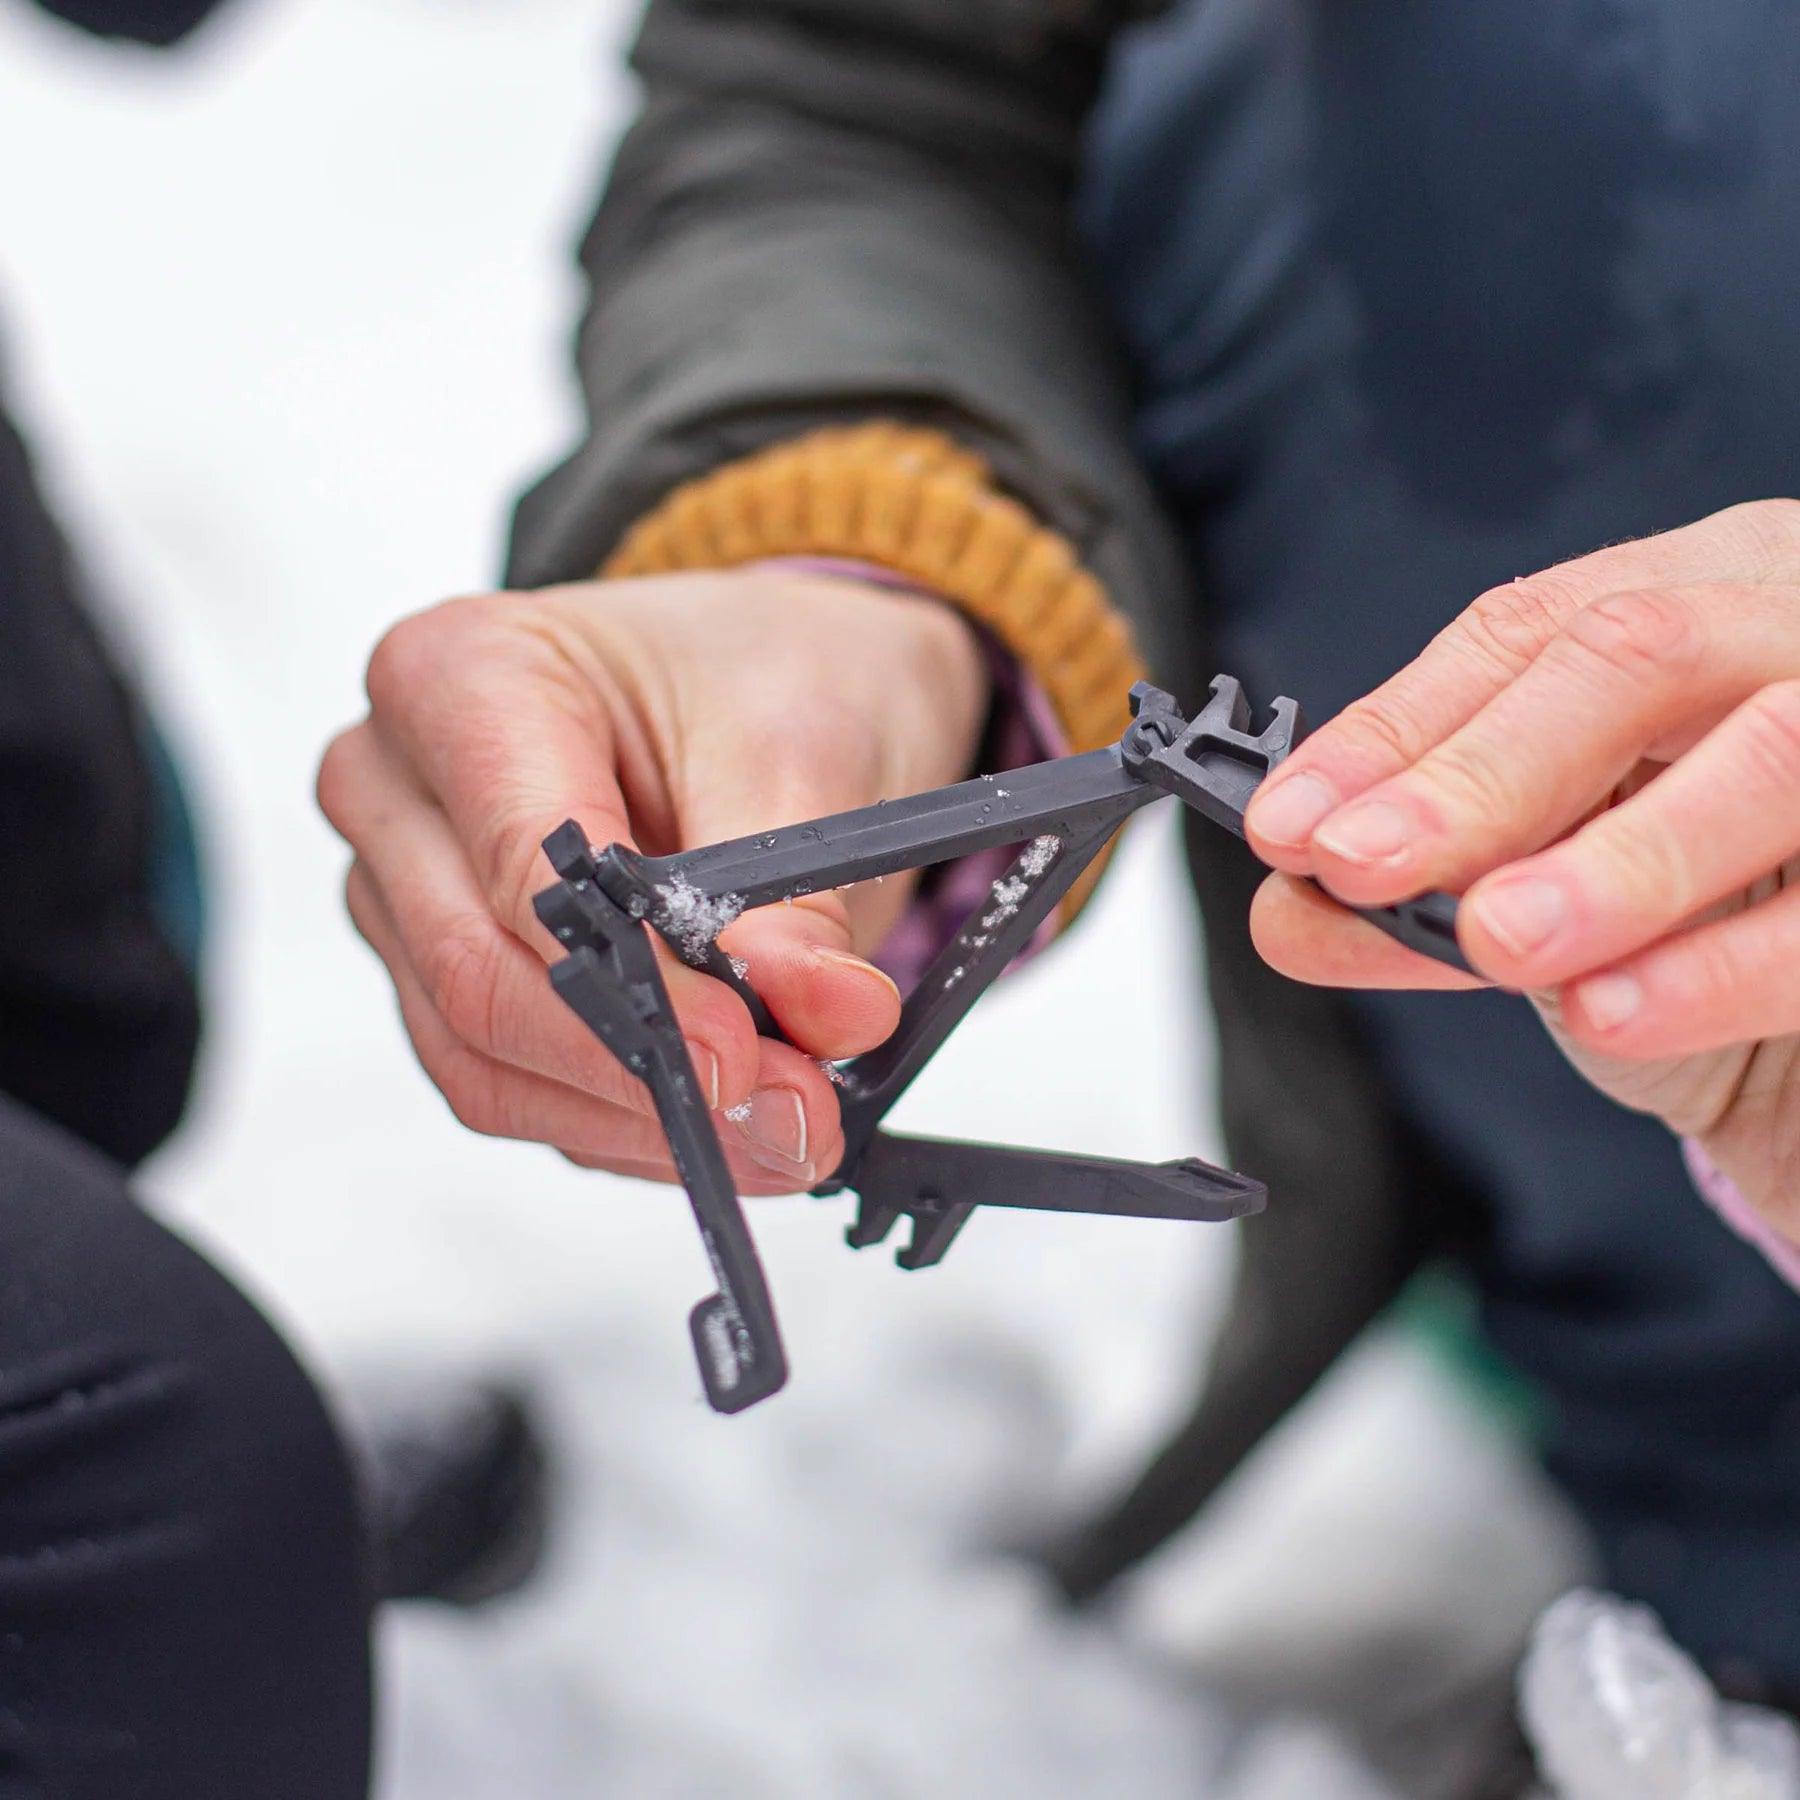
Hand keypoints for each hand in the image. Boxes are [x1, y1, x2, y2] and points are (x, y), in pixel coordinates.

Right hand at [319, 568, 987, 1192]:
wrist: (768, 681)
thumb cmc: (761, 674)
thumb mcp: (806, 756)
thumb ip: (796, 899)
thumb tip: (825, 1015)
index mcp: (460, 677)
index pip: (518, 867)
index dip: (632, 983)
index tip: (744, 1051)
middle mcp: (399, 788)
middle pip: (481, 976)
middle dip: (644, 1067)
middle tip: (792, 1107)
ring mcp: (407, 894)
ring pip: (485, 1058)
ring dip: (640, 1117)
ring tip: (785, 1123)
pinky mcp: (444, 977)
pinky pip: (512, 1086)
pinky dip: (625, 1122)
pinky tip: (725, 1119)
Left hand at [1241, 499, 1799, 1233]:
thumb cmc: (1716, 895)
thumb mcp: (1567, 868)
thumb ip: (1436, 887)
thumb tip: (1286, 911)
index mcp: (1698, 594)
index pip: (1525, 636)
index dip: (1395, 731)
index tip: (1287, 826)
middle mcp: (1790, 625)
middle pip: (1639, 660)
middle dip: (1483, 774)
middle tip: (1361, 868)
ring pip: (1772, 755)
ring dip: (1617, 859)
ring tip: (1493, 941)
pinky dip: (1721, 966)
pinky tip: (1614, 1008)